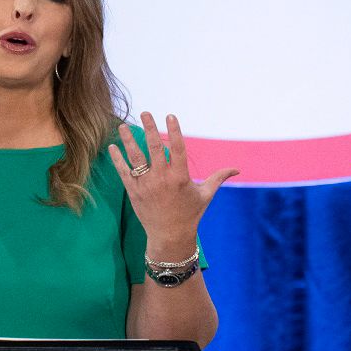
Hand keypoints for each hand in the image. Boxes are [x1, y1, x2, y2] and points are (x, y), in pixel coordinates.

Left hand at [108, 112, 238, 256]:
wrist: (170, 237)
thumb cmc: (190, 214)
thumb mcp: (205, 195)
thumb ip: (219, 178)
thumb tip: (237, 169)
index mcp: (180, 177)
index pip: (178, 148)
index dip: (175, 130)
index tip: (170, 115)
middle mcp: (162, 179)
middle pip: (154, 148)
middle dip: (149, 128)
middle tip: (145, 113)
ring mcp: (146, 185)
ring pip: (136, 158)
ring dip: (128, 140)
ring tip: (123, 125)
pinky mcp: (134, 192)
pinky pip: (123, 172)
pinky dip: (117, 159)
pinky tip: (112, 146)